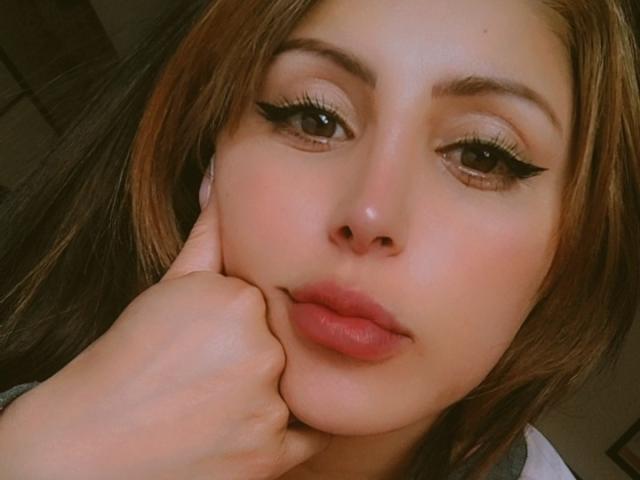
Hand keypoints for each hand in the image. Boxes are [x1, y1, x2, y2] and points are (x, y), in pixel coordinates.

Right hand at [0, 165, 329, 479]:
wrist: (88, 443)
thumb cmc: (127, 360)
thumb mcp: (169, 287)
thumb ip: (208, 236)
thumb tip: (221, 179)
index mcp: (242, 303)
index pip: (269, 305)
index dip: (244, 323)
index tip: (215, 340)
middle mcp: (264, 353)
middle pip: (282, 346)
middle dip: (258, 357)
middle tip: (214, 375)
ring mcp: (269, 409)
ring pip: (294, 389)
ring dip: (268, 394)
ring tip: (218, 404)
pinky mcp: (270, 457)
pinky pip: (308, 435)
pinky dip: (290, 431)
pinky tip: (253, 425)